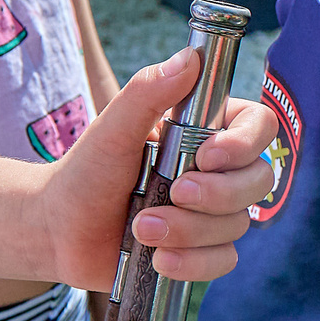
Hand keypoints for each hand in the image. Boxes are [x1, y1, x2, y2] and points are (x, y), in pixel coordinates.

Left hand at [43, 47, 277, 291]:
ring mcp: (214, 213)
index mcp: (207, 132)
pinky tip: (158, 257)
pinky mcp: (203, 250)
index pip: (259, 126)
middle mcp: (219, 171)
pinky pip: (224, 260)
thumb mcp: (113, 128)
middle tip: (174, 193)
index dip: (245, 143)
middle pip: (260, 179)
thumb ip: (148, 92)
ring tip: (141, 227)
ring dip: (189, 230)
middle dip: (218, 194)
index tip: (206, 156)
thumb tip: (188, 58)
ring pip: (238, 224)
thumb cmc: (86, 171)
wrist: (59, 230)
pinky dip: (192, 262)